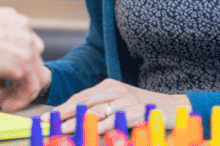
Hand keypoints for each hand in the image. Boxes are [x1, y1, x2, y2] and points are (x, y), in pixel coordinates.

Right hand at [0, 7, 46, 111]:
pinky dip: (21, 99)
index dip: (14, 63)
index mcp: (11, 17)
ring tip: (2, 99)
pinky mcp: (24, 62)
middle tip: (1, 90)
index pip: (24, 43)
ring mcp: (26, 43)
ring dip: (18, 90)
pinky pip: (32, 87)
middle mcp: (23, 26)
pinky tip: (6, 105)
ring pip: (34, 74)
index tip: (2, 76)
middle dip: (17, 77)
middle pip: (32, 59)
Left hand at [44, 79, 191, 134]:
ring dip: (78, 121)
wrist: (173, 108)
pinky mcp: (137, 110)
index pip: (80, 97)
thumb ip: (99, 110)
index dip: (62, 108)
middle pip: (84, 102)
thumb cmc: (141, 109)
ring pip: (97, 110)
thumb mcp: (118, 105)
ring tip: (62, 130)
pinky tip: (92, 133)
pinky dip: (103, 127)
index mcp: (107, 86)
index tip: (46, 118)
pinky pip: (116, 120)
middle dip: (63, 114)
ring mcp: (126, 99)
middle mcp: (115, 90)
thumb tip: (73, 122)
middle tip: (47, 123)